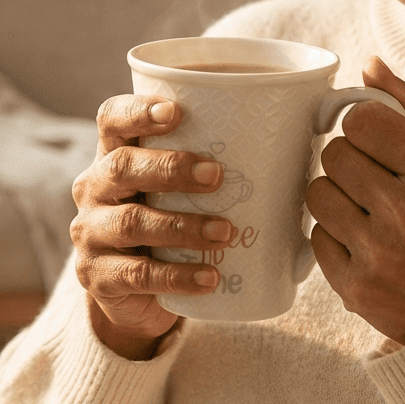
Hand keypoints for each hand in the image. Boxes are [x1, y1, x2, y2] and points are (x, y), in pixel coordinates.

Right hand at [71, 96, 229, 359]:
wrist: (134, 292)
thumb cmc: (171, 221)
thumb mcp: (182, 191)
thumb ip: (222, 162)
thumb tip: (314, 126)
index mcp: (113, 154)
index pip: (112, 120)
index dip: (138, 111)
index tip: (177, 111)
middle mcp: (93, 188)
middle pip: (122, 166)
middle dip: (171, 168)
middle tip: (218, 175)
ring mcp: (90, 234)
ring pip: (132, 222)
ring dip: (182, 226)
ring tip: (226, 231)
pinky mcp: (98, 278)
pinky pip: (138, 275)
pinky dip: (178, 276)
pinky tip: (211, 278)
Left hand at [305, 57, 404, 344]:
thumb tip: (368, 65)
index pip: (361, 121)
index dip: (360, 126)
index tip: (373, 140)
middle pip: (334, 155)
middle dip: (349, 162)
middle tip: (372, 180)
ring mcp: (377, 253)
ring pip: (317, 193)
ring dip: (335, 196)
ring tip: (364, 210)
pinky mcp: (353, 287)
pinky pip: (315, 236)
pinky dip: (333, 235)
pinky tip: (362, 243)